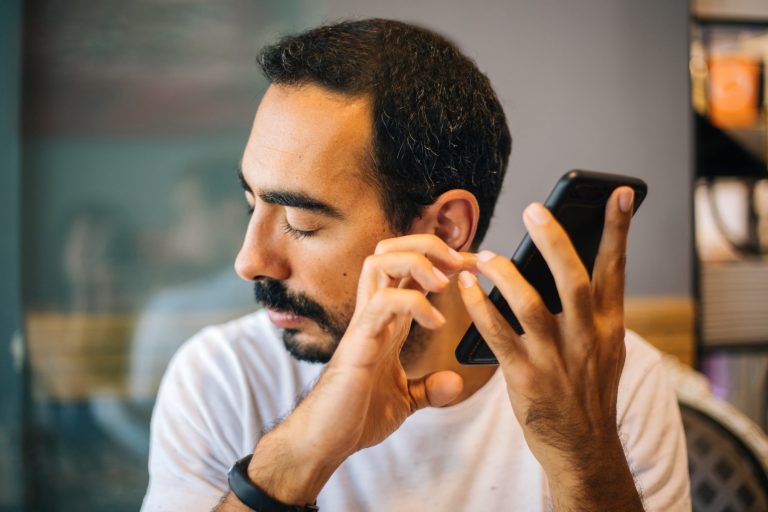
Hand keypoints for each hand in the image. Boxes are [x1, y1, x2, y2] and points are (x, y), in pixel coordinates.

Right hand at [245, 235, 466, 504]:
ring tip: (444, 283)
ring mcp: (364, 323)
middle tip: (460, 263)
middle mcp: (374, 313)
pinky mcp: (359, 341)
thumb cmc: (355, 416)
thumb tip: (454, 382)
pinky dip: (414, 303)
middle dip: (427, 244)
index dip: (442, 260)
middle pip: (390, 249)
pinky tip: (434, 322)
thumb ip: (428, 388)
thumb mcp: (404, 400)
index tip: (473, 266)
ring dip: (418, 262)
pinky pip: (383, 302)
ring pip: (380, 262)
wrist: (325, 441)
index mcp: (387, 321)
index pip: (409, 270)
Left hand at [457, 187, 643, 509]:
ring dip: (506, 273)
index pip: (616, 271)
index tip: (620, 194)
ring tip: (485, 254)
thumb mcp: (605, 351)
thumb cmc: (589, 392)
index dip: (618, 231)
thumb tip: (572, 268)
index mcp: (609, 328)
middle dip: (555, 242)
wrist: (583, 448)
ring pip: (531, 304)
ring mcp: (556, 359)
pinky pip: (497, 335)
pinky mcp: (526, 378)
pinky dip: (480, 307)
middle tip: (534, 210)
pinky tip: (468, 287)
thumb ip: (592, 313)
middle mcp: (586, 340)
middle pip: (573, 280)